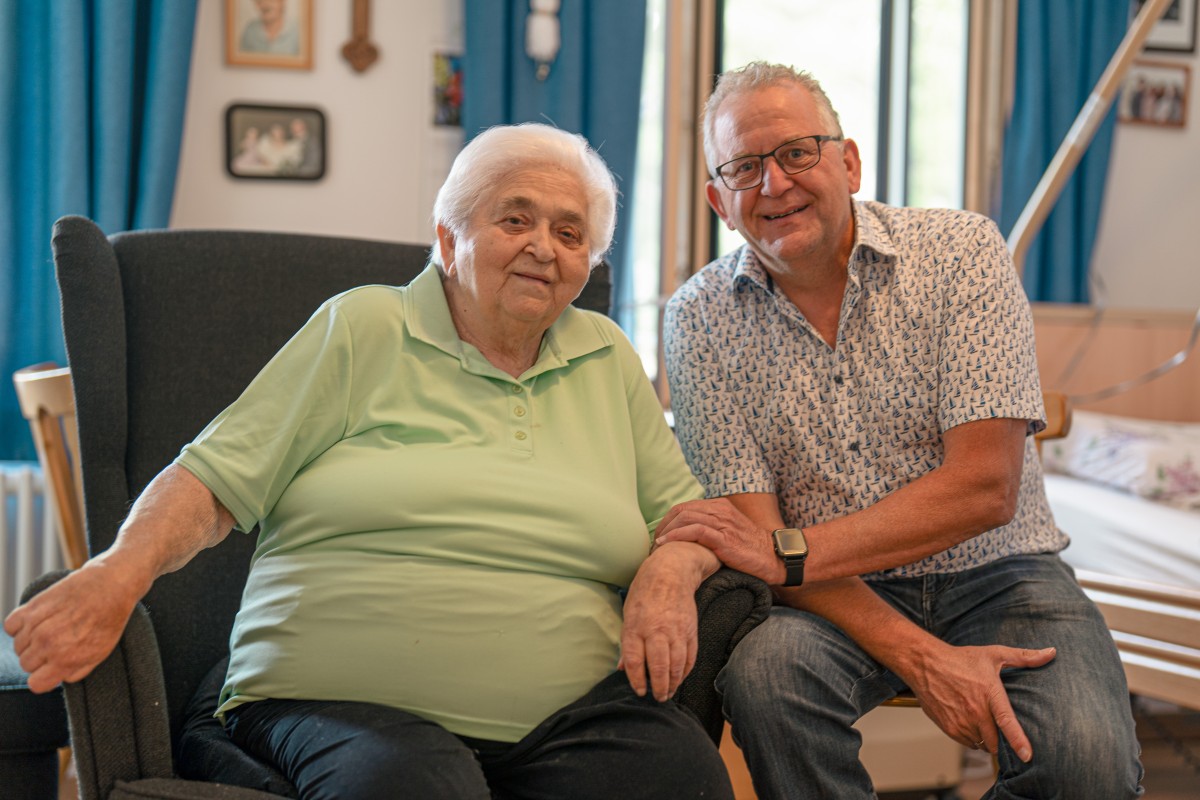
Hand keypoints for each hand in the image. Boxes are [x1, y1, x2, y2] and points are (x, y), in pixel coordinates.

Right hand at [3, 559, 142, 692]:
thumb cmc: (109, 619)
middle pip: (26, 664)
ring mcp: (37, 625)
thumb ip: (77, 671)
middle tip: (56, 643)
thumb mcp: (101, 653)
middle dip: (39, 658)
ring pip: (18, 646)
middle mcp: (48, 644)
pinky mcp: (32, 607)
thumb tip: (59, 678)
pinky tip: (36, 621)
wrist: (111, 585)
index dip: (44, 677)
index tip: (51, 668)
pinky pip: (10, 625)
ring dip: (30, 641)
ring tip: (51, 628)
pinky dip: (19, 625)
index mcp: (65, 659)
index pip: (35, 684)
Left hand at [619, 543, 707, 701]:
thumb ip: (627, 643)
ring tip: (668, 693)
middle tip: (658, 698)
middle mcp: (656, 631)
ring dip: (673, 683)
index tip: (640, 691)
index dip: (637, 681)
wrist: (671, 572)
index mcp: (636, 627)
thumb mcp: (628, 614)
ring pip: (677, 665)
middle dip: (658, 687)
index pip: (635, 661)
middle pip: (659, 667)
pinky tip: (680, 678)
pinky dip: (685, 671)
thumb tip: (622, 668)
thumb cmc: (644, 593)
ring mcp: (675, 631)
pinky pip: (690, 656)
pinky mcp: (690, 630)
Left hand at [654, 498, 783, 583]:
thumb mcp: (730, 532)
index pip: (685, 507)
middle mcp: (720, 510)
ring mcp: (722, 522)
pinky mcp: (724, 537)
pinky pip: (695, 531)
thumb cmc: (751, 549)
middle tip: (654, 542)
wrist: (774, 557)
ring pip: (685, 517)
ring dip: (666, 531)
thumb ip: (713, 528)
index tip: (660, 535)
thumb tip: (689, 536)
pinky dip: (677, 536)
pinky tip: (666, 544)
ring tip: (657, 545)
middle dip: (663, 525)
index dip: (669, 520)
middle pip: (681, 510)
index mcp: (720, 506)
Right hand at [900, 641, 1056, 761]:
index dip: (1018, 741)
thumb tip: (1051, 653)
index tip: (1027, 756)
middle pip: (996, 741)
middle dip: (1001, 739)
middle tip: (999, 725)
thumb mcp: (994, 654)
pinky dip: (972, 737)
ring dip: (986, 738)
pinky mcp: (948, 727)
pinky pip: (968, 743)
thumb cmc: (960, 659)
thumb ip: (1025, 657)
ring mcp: (960, 721)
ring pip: (982, 744)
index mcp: (989, 693)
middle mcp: (974, 710)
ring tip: (982, 719)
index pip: (1007, 722)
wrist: (925, 663)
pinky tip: (969, 721)